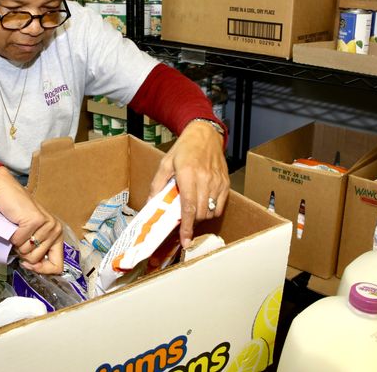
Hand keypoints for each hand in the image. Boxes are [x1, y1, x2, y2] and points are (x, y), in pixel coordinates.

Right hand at [0, 167, 62, 273]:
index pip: (57, 265)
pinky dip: (12, 236)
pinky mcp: (34, 221)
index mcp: (57, 234)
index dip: (42, 271)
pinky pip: (19, 242)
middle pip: (36, 260)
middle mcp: (55, 229)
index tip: (29, 266)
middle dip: (23, 253)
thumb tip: (34, 267)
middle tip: (19, 236)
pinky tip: (14, 224)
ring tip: (17, 228)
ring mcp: (46, 225)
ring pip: (27, 253)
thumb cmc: (16, 213)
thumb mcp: (30, 234)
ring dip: (17, 243)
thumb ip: (36, 249)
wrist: (4, 191)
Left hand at [149, 120, 228, 247]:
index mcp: (188, 174)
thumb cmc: (184, 149)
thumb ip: (157, 185)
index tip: (185, 241)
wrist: (205, 135)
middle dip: (192, 222)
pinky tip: (203, 204)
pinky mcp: (226, 183)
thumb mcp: (165, 164)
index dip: (187, 227)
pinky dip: (212, 211)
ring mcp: (217, 182)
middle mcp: (205, 179)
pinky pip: (220, 207)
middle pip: (201, 213)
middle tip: (183, 219)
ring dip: (201, 217)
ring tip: (193, 209)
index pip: (189, 207)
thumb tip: (151, 204)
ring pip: (211, 212)